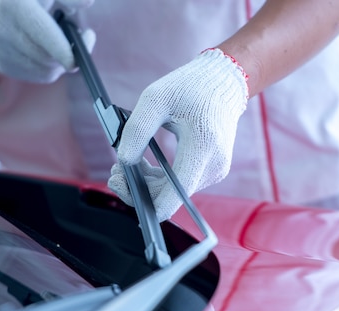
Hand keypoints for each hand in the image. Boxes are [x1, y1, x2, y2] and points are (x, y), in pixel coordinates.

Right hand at [0, 0, 95, 82]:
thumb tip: (87, 3)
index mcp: (14, 7)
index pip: (43, 34)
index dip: (66, 46)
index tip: (88, 38)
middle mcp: (4, 32)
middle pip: (48, 56)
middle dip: (69, 51)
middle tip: (79, 36)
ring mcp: (2, 52)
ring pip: (46, 70)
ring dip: (60, 60)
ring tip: (60, 42)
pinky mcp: (3, 66)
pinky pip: (37, 75)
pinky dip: (48, 66)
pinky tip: (46, 50)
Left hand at [108, 48, 247, 221]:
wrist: (224, 81)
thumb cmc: (191, 86)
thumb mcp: (155, 99)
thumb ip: (136, 130)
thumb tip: (124, 161)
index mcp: (202, 147)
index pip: (174, 195)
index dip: (145, 201)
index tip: (121, 188)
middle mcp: (213, 167)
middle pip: (168, 198)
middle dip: (137, 189)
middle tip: (113, 172)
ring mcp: (214, 172)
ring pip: (171, 193)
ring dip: (146, 184)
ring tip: (122, 165)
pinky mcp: (210, 171)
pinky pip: (179, 184)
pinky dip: (158, 179)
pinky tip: (141, 164)